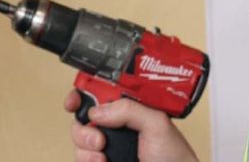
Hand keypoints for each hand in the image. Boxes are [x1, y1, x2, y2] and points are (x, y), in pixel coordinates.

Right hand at [65, 90, 198, 161]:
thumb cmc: (174, 157)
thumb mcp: (157, 124)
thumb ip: (129, 109)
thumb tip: (99, 110)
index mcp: (129, 109)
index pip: (99, 93)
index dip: (83, 93)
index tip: (74, 101)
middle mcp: (116, 126)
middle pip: (82, 117)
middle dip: (83, 127)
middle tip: (99, 138)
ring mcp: (108, 146)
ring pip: (79, 140)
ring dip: (85, 147)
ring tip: (102, 155)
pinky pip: (82, 158)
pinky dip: (87, 160)